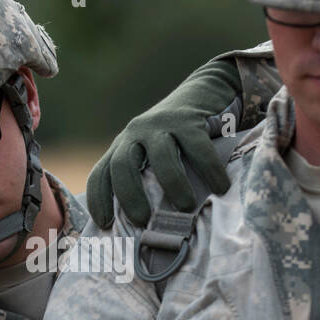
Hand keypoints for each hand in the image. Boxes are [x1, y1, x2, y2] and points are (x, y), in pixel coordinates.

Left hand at [86, 107, 230, 228]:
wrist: (207, 90)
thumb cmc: (183, 138)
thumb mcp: (157, 155)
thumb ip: (150, 180)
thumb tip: (153, 229)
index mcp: (124, 146)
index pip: (101, 173)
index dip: (98, 199)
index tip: (104, 224)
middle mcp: (136, 133)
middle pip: (122, 165)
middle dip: (129, 195)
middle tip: (143, 221)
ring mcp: (161, 123)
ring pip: (161, 156)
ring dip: (172, 183)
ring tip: (185, 206)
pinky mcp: (188, 118)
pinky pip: (198, 147)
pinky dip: (210, 169)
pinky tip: (221, 187)